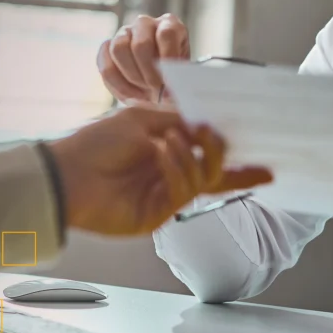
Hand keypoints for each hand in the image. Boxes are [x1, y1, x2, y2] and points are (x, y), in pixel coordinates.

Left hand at [46, 105, 271, 235]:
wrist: (66, 173)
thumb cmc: (97, 141)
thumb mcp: (142, 118)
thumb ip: (178, 121)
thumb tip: (208, 127)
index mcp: (167, 148)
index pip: (206, 152)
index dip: (235, 157)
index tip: (266, 158)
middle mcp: (169, 173)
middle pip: (215, 174)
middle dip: (228, 159)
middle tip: (216, 138)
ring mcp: (164, 195)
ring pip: (202, 180)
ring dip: (193, 156)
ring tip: (174, 138)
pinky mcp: (156, 215)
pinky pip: (181, 191)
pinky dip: (177, 167)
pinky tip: (162, 150)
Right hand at [97, 14, 189, 103]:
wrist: (159, 85)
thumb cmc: (175, 78)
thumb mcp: (183, 75)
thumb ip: (178, 77)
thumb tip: (167, 90)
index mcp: (170, 24)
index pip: (166, 34)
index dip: (167, 59)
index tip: (169, 81)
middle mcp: (145, 24)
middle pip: (141, 44)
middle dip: (148, 73)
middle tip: (156, 91)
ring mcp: (123, 32)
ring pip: (119, 49)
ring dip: (131, 77)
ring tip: (144, 94)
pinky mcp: (107, 47)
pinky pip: (105, 64)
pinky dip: (117, 84)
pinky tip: (130, 96)